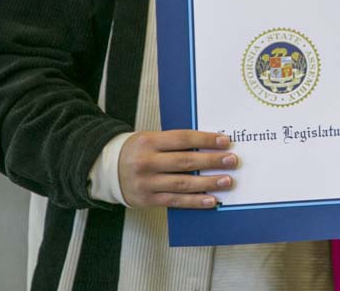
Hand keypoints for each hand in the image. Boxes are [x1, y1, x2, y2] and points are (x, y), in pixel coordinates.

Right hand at [118, 130, 236, 208]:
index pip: (182, 139)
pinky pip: (175, 201)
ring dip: (208, 183)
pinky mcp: (147, 199)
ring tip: (227, 181)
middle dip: (212, 161)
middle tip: (232, 161)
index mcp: (149, 141)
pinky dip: (195, 201)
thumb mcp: (151, 139)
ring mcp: (146, 182)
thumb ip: (175, 142)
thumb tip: (210, 146)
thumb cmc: (137, 151)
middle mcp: (146, 162)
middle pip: (185, 162)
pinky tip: (211, 200)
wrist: (107, 170)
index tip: (225, 141)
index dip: (205, 140)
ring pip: (182, 183)